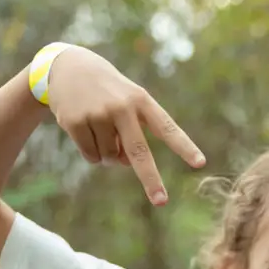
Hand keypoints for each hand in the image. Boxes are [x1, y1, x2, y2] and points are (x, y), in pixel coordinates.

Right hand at [45, 47, 205, 204]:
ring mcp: (98, 114)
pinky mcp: (76, 122)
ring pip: (110, 157)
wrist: (68, 66)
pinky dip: (91, 153)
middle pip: (139, 151)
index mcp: (141, 100)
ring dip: (108, 155)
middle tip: (161, 201)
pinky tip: (85, 131)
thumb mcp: (127, 102)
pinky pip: (91, 156)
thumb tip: (126, 164)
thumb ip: (133, 133)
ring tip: (101, 130)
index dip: (184, 146)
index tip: (200, 163)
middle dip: (151, 179)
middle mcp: (121, 107)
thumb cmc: (107, 90)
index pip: (167, 127)